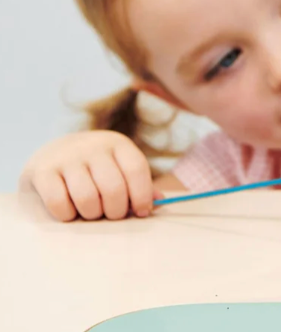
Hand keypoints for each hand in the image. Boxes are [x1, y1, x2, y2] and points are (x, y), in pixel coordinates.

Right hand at [18, 130, 159, 221]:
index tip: (142, 212)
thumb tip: (159, 201)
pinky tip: (70, 211)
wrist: (51, 155)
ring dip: (92, 214)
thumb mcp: (119, 168)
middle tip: (112, 214)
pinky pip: (59, 202)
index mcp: (117, 144)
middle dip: (116, 211)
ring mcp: (66, 157)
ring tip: (91, 212)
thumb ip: (139, 185)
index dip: (142, 195)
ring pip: (87, 198)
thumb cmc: (95, 169)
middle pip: (113, 188)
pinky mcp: (42, 171)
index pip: (136, 169)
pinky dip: (67, 215)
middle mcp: (93, 146)